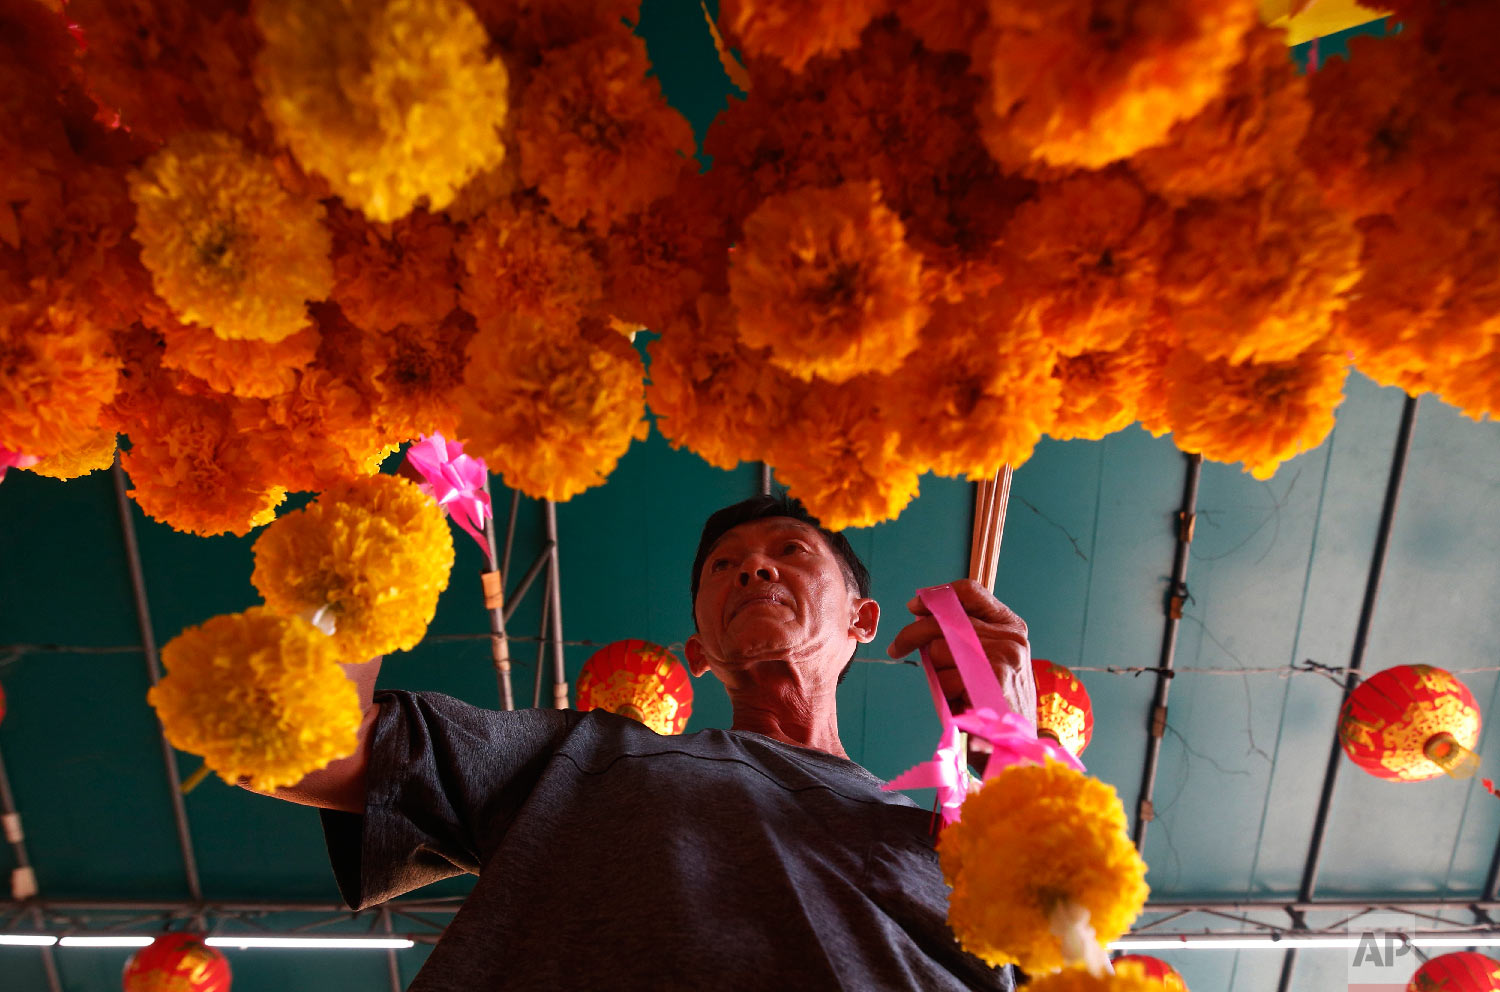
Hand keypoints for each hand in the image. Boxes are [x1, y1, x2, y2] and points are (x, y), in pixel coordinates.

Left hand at [886, 579, 1036, 727]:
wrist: (1016, 747)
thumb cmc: (993, 703)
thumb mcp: (982, 662)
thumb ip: (962, 637)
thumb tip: (920, 618)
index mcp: (1011, 626)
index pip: (970, 591)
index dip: (936, 596)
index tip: (914, 607)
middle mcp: (1011, 636)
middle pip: (945, 618)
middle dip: (914, 634)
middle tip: (897, 648)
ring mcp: (1004, 655)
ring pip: (939, 648)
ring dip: (936, 672)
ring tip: (954, 691)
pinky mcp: (993, 677)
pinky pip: (945, 676)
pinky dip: (945, 693)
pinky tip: (960, 704)